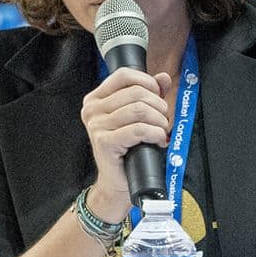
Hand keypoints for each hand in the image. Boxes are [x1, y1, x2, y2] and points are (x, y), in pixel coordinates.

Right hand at [79, 65, 173, 216]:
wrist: (117, 181)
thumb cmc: (127, 149)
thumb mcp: (137, 117)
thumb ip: (149, 94)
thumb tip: (163, 77)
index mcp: (96, 98)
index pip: (124, 75)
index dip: (147, 82)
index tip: (158, 96)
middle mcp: (92, 109)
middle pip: (135, 92)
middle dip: (158, 106)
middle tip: (163, 121)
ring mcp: (96, 125)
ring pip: (139, 110)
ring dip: (159, 121)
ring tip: (161, 132)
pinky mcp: (104, 142)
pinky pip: (138, 129)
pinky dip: (155, 133)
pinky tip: (159, 140)